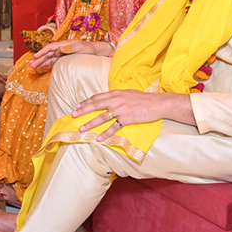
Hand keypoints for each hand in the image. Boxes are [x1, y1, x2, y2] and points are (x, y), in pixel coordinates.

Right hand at [30, 40, 109, 68]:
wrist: (95, 51)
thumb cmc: (89, 48)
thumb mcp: (80, 48)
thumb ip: (70, 48)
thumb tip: (59, 49)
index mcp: (64, 44)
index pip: (50, 47)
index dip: (42, 52)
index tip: (35, 57)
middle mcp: (61, 48)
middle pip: (47, 53)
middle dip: (38, 58)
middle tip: (30, 64)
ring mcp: (62, 53)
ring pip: (49, 57)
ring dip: (41, 61)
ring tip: (33, 66)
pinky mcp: (64, 58)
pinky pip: (53, 60)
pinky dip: (47, 63)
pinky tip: (42, 66)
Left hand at [71, 90, 192, 140]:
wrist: (157, 103)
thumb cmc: (144, 99)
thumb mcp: (128, 93)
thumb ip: (117, 96)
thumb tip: (109, 99)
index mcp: (116, 93)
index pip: (97, 97)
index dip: (86, 101)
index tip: (77, 105)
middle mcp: (116, 100)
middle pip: (96, 105)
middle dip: (83, 110)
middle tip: (73, 115)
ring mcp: (121, 109)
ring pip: (102, 117)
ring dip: (90, 123)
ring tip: (81, 128)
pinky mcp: (127, 118)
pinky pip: (114, 127)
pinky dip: (106, 133)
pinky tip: (99, 138)